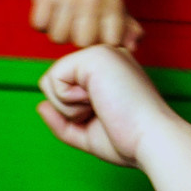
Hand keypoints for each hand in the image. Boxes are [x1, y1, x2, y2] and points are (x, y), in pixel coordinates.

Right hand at [32, 0, 143, 49]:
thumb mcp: (117, 14)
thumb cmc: (98, 4)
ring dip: (60, 33)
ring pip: (58, 38)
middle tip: (80, 27)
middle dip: (80, 40)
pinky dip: (43, 24)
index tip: (100, 35)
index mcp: (113, 4)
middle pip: (83, 42)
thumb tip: (134, 46)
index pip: (110, 41)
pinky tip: (53, 14)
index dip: (103, 44)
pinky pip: (40, 26)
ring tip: (67, 19)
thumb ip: (128, 32)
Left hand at [37, 45, 173, 167]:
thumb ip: (62, 120)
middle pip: (54, 81)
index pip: (66, 86)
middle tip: (100, 112)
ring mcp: (102, 52)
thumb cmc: (127, 138)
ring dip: (68, 106)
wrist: (150, 138)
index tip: (105, 118)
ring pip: (51, 79)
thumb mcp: (88, 131)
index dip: (73, 113)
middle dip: (67, 108)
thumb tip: (41, 106)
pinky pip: (54, 78)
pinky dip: (67, 101)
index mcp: (109, 71)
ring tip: (101, 106)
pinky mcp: (95, 56)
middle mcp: (106, 56)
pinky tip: (96, 101)